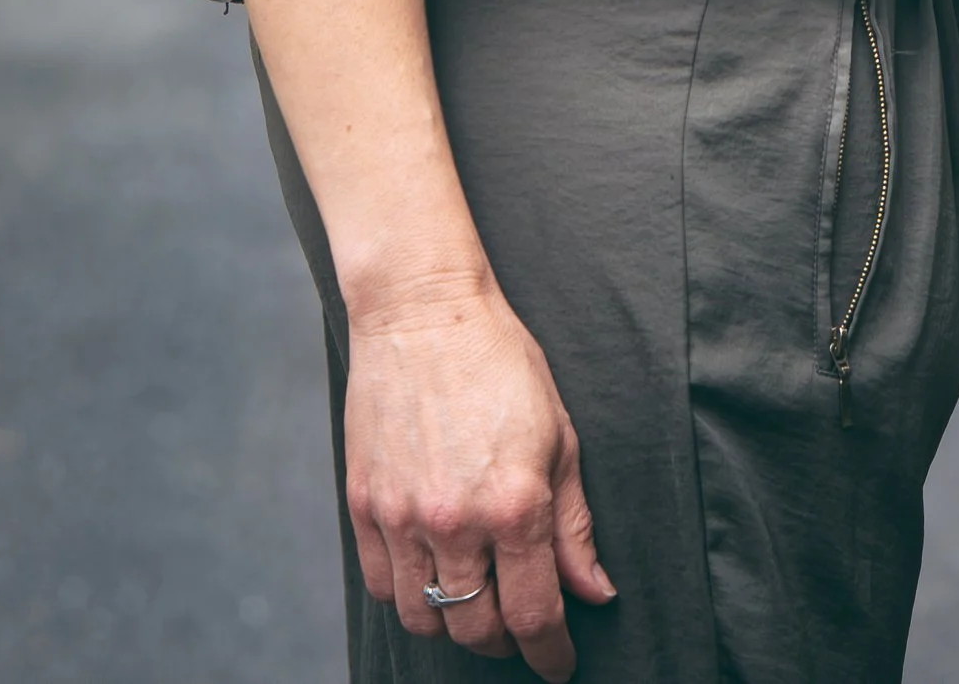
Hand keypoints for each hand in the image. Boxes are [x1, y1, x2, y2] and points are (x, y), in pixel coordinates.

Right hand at [343, 268, 613, 672]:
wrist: (423, 310)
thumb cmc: (500, 362)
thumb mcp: (558, 435)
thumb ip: (574, 524)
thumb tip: (593, 592)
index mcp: (515, 504)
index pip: (534, 616)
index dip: (551, 654)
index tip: (560, 666)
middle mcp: (456, 520)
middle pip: (476, 629)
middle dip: (505, 642)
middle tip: (520, 629)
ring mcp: (403, 516)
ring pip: (424, 620)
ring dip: (454, 625)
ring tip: (475, 603)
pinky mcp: (365, 504)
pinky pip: (382, 586)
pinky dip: (408, 597)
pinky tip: (431, 576)